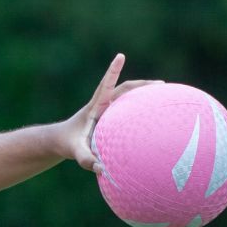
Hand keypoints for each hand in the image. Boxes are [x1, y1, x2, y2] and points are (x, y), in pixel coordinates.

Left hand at [64, 54, 161, 171]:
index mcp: (95, 107)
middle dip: (142, 85)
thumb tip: (102, 170)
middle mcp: (103, 105)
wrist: (61, 141)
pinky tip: (156, 120)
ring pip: (129, 98)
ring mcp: (108, 110)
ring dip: (145, 95)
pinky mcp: (112, 118)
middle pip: (125, 89)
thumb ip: (86, 160)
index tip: (120, 56)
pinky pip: (130, 112)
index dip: (112, 70)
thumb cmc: (68, 144)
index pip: (106, 85)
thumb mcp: (75, 152)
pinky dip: (142, 112)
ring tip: (166, 98)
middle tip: (162, 85)